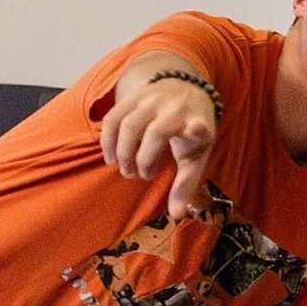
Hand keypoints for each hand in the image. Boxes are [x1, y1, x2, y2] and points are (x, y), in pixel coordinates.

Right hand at [99, 76, 216, 219]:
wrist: (184, 90)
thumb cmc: (191, 130)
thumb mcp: (197, 154)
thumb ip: (186, 184)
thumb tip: (177, 216)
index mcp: (196, 122)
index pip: (198, 124)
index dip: (197, 128)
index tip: (197, 128)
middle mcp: (175, 108)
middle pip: (155, 132)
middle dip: (143, 158)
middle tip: (140, 176)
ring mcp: (153, 99)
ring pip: (129, 124)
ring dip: (122, 151)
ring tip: (125, 169)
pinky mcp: (133, 96)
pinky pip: (112, 118)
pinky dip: (108, 140)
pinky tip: (111, 156)